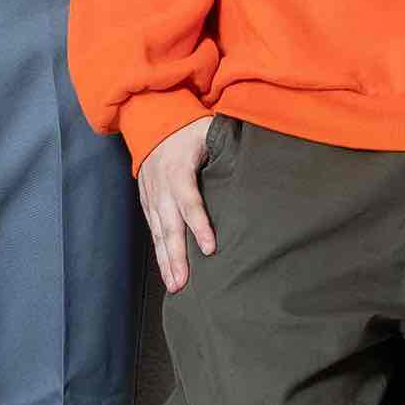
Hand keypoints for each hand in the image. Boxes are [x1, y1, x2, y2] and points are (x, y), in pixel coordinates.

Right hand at [136, 116, 217, 292]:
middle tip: (183, 282)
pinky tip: (167, 272)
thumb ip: (227, 145)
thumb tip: (257, 158)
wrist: (151, 119)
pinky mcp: (147, 202)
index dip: (199, 225)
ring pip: (158, 233)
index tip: (210, 248)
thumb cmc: (187, 127)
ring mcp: (151, 196)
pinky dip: (159, 253)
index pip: (189, 201)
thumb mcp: (208, 129)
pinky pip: (153, 231)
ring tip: (175, 286)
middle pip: (169, 226)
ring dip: (166, 261)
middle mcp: (161, 186)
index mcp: (178, 169)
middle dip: (176, 256)